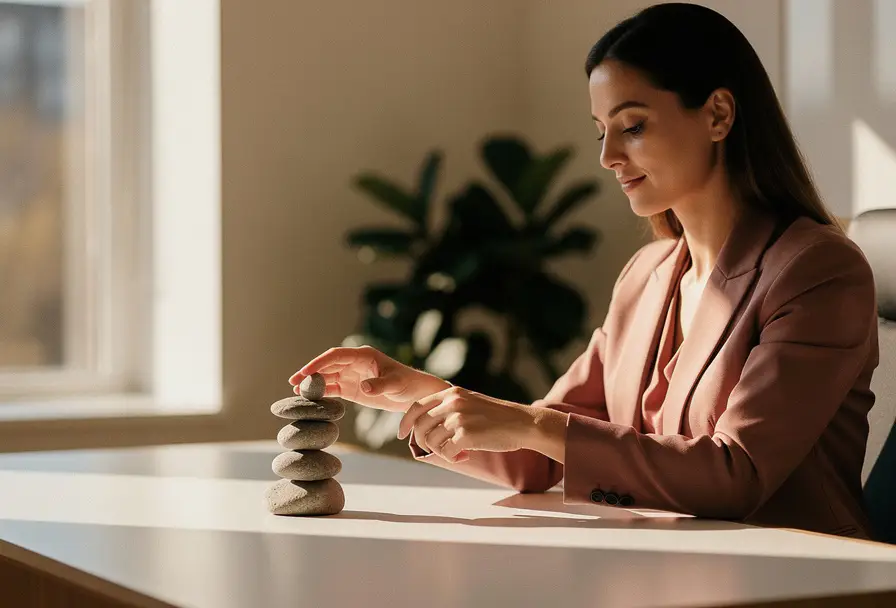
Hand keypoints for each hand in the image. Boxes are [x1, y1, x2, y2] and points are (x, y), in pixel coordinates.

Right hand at [289, 346, 449, 412]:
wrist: (414, 394)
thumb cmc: (407, 384)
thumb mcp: (395, 384)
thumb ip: (379, 385)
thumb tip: (363, 387)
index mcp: (363, 355)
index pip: (335, 355)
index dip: (319, 362)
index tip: (305, 372)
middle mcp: (354, 363)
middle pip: (327, 365)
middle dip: (309, 373)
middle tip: (291, 383)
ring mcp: (352, 376)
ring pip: (327, 377)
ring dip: (312, 384)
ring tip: (295, 393)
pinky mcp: (352, 389)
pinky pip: (333, 389)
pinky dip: (321, 394)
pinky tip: (309, 400)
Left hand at [397, 386, 537, 462]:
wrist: (522, 423)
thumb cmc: (497, 417)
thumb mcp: (470, 402)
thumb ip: (449, 408)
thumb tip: (425, 425)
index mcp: (451, 393)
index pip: (416, 407)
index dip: (405, 422)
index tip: (402, 435)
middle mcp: (452, 402)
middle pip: (420, 427)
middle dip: (423, 443)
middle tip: (439, 450)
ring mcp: (458, 418)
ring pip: (431, 441)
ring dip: (441, 452)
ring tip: (458, 453)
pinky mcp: (466, 434)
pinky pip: (445, 452)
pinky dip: (452, 458)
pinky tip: (465, 456)